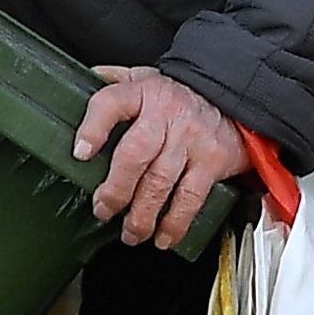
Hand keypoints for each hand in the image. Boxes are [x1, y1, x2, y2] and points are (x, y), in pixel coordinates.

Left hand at [74, 65, 247, 250]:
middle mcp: (166, 115)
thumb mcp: (144, 77)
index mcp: (143, 92)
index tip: (80, 153)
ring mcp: (190, 139)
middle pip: (135, 154)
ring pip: (161, 182)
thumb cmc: (178, 95)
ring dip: (142, 215)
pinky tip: (163, 236)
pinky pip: (191, 197)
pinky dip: (175, 222)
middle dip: (116, 190)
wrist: (232, 97)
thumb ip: (113, 81)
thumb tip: (81, 82)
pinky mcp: (212, 161)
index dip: (93, 128)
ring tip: (131, 233)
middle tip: (104, 209)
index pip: (112, 103)